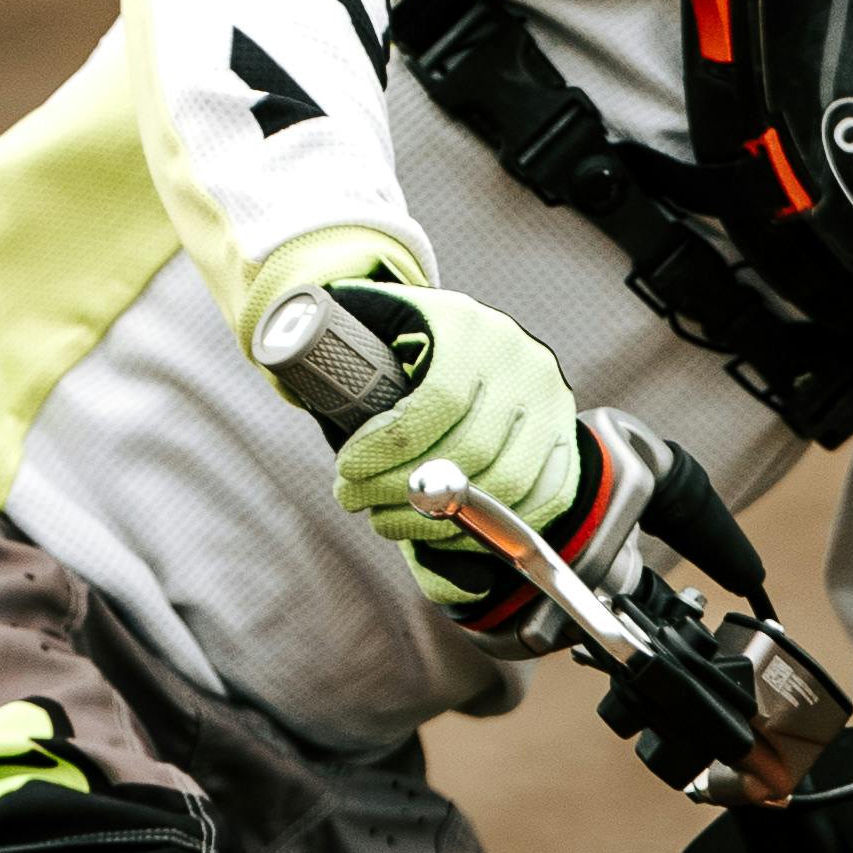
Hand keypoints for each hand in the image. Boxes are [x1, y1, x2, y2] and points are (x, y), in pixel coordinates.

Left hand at [262, 235, 583, 603]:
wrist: (460, 337)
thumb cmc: (403, 341)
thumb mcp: (371, 322)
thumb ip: (332, 338)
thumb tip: (284, 348)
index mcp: (471, 327)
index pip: (440, 399)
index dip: (390, 447)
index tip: (347, 470)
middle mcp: (523, 363)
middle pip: (472, 453)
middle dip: (402, 492)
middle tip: (354, 502)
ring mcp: (553, 405)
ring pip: (508, 487)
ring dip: (440, 521)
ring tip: (387, 521)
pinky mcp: (567, 442)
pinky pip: (542, 501)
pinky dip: (490, 529)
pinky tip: (441, 530)